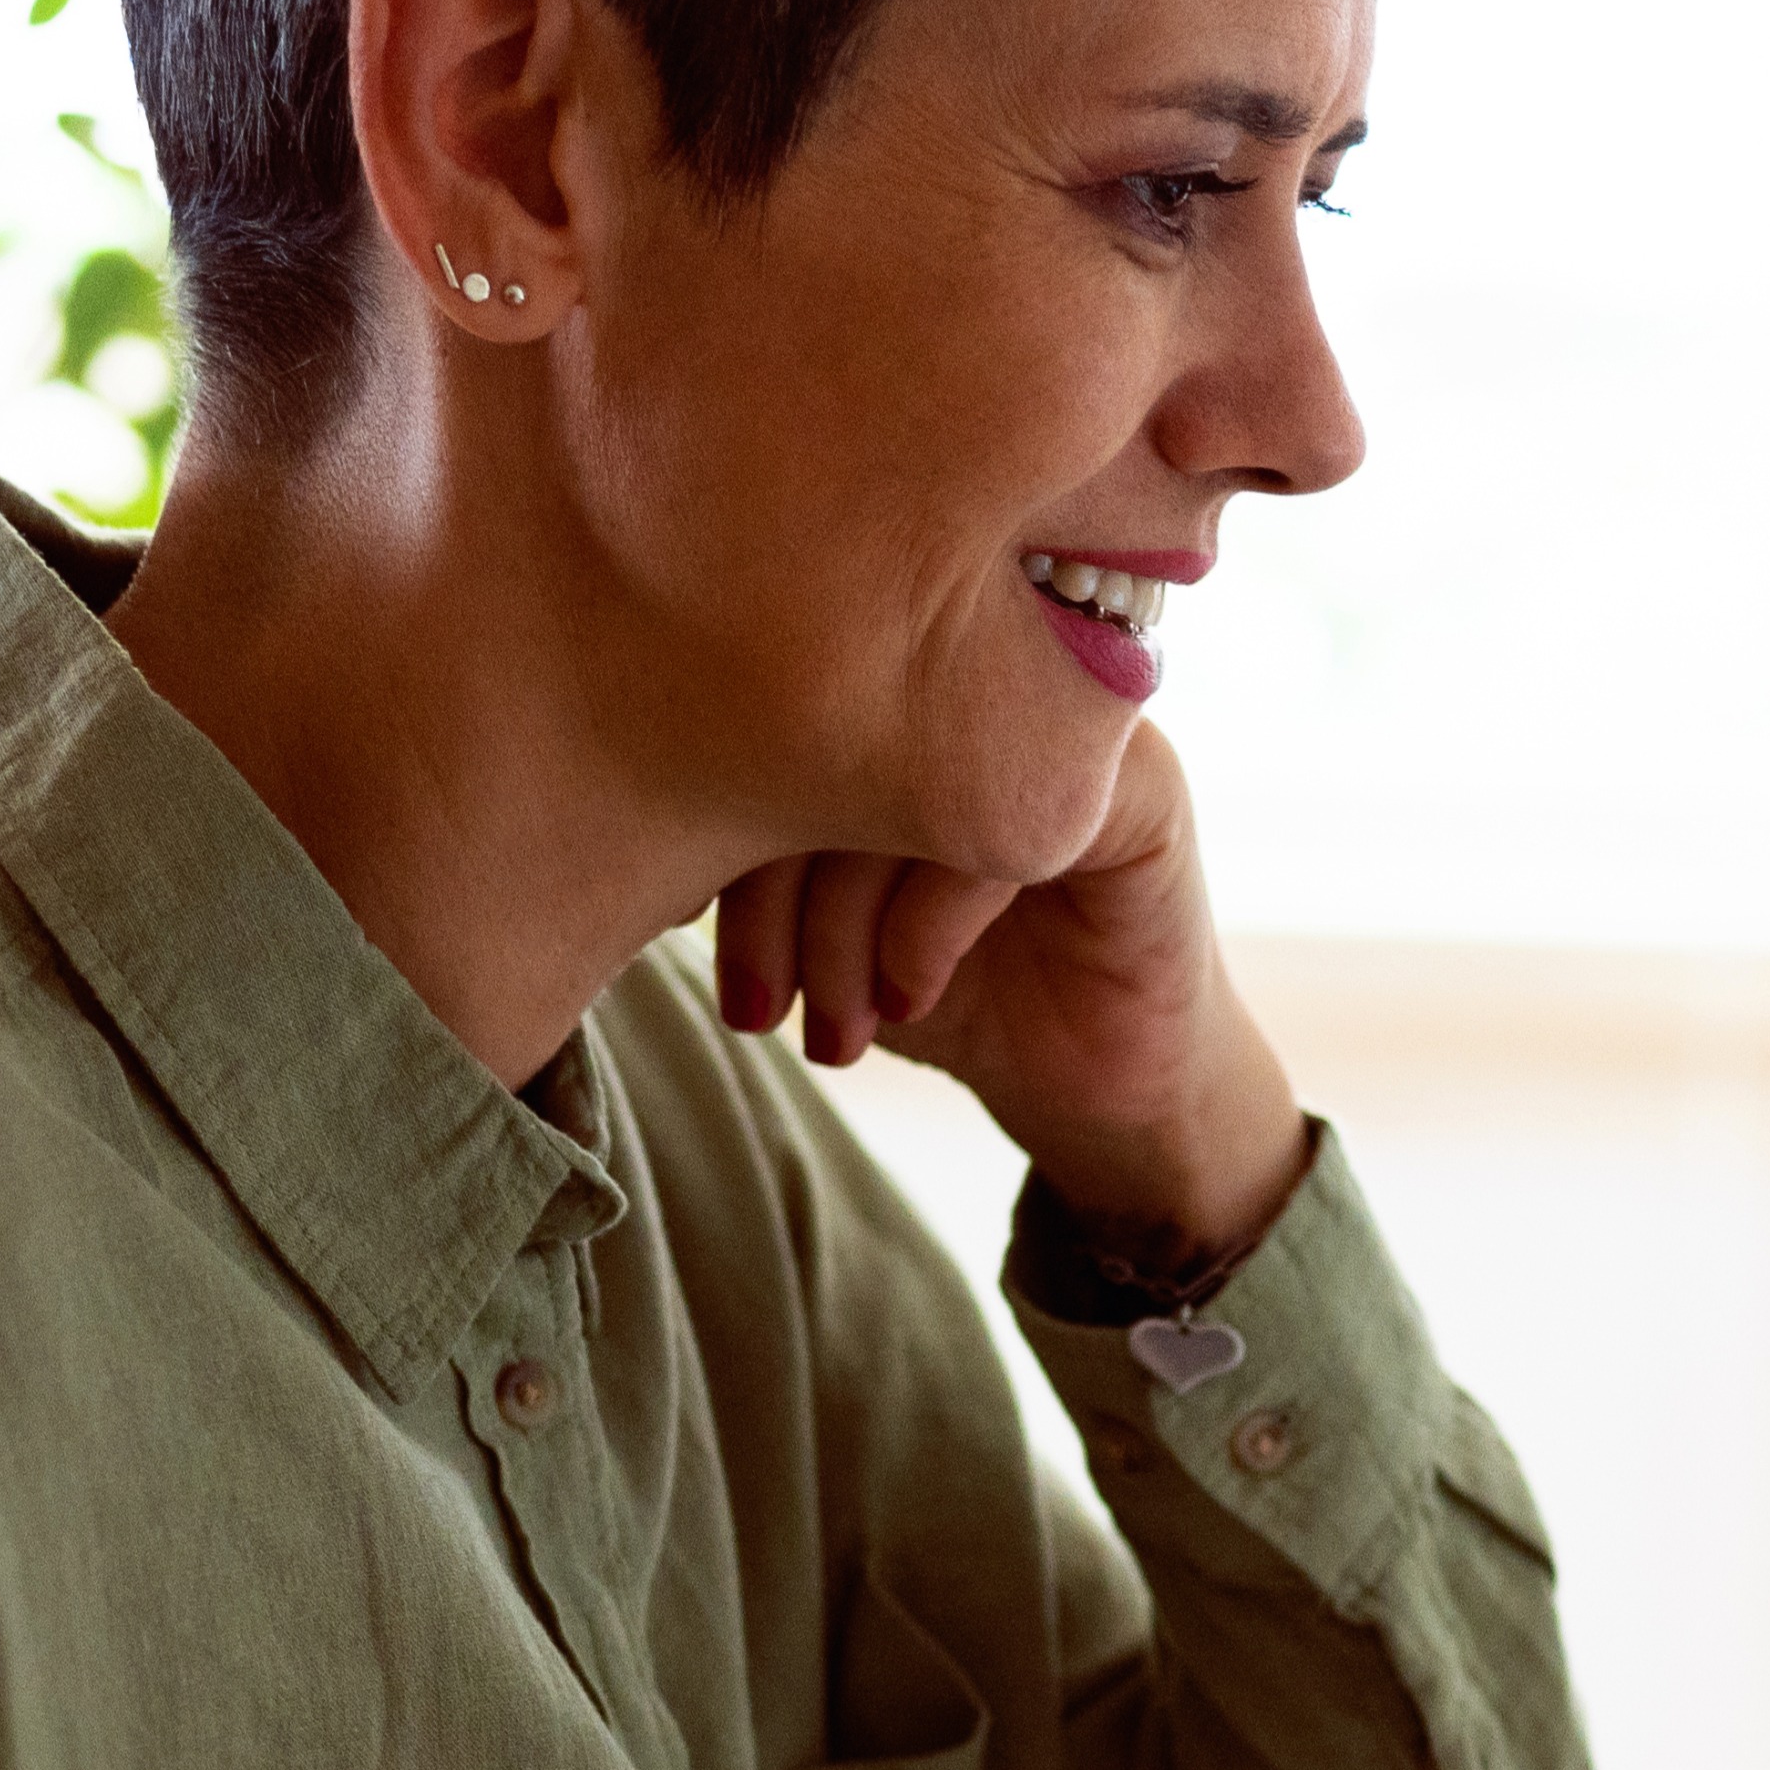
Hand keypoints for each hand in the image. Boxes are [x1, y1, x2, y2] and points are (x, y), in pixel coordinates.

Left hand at [708, 723, 1309, 1258]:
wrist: (1095, 1086)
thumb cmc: (949, 989)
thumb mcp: (820, 924)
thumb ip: (751, 859)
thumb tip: (632, 831)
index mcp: (897, 686)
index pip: (771, 713)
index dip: (716, 834)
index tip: (691, 951)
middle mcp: (982, 682)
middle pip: (835, 739)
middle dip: (776, 898)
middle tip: (763, 1011)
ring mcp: (1066, 727)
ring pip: (914, 784)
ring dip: (846, 929)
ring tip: (835, 1028)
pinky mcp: (1137, 791)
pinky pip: (1012, 826)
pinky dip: (929, 926)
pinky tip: (907, 997)